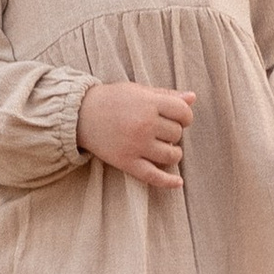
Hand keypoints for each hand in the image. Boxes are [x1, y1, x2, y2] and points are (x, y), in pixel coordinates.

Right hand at [78, 79, 192, 188]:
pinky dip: (168, 182)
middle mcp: (144, 124)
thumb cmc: (113, 100)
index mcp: (149, 103)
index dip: (184, 116)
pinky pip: (153, 177)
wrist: (81, 115)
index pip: (184, 113)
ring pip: (171, 156)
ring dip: (173, 153)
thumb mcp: (139, 90)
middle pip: (177, 134)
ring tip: (163, 147)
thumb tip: (193, 98)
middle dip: (173, 132)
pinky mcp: (127, 162)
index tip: (177, 118)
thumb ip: (167, 94)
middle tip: (160, 129)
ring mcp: (136, 145)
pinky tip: (178, 182)